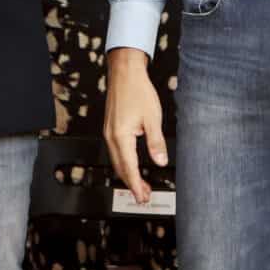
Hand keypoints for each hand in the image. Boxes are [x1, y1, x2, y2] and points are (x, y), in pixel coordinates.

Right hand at [105, 47, 167, 201]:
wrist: (125, 73)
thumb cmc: (137, 90)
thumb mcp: (153, 118)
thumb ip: (156, 142)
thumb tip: (160, 160)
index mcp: (121, 136)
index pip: (129, 168)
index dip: (136, 185)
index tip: (143, 197)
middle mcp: (112, 136)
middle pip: (120, 168)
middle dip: (131, 184)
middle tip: (143, 196)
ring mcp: (109, 132)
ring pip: (117, 161)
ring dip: (128, 174)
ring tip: (140, 184)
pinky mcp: (111, 128)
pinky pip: (116, 151)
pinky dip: (124, 163)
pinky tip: (132, 165)